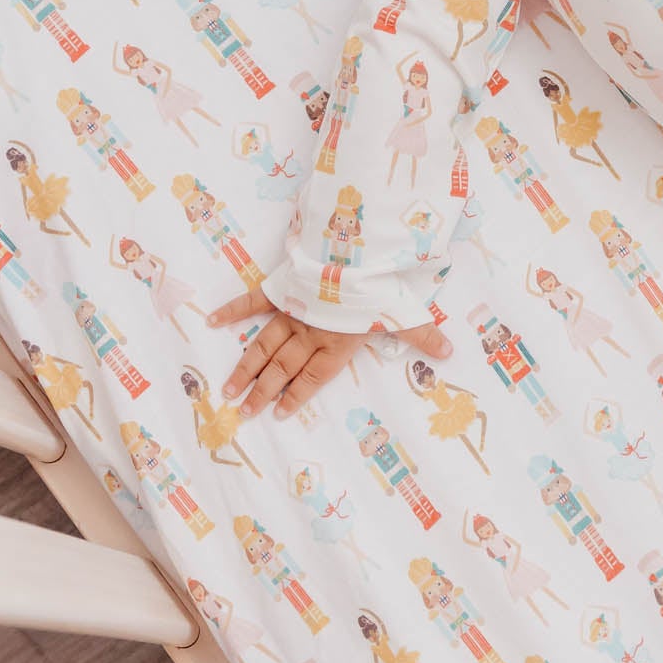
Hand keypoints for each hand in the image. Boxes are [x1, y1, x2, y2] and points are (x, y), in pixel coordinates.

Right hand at [209, 288, 450, 417]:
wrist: (353, 249)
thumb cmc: (378, 283)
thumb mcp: (404, 311)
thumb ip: (422, 335)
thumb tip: (450, 352)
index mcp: (336, 342)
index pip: (313, 377)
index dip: (296, 396)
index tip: (278, 414)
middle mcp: (309, 331)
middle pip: (282, 368)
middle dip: (262, 391)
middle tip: (241, 413)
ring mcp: (291, 309)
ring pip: (264, 344)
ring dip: (245, 367)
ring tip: (227, 390)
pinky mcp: (281, 286)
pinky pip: (253, 300)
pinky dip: (232, 309)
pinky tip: (212, 320)